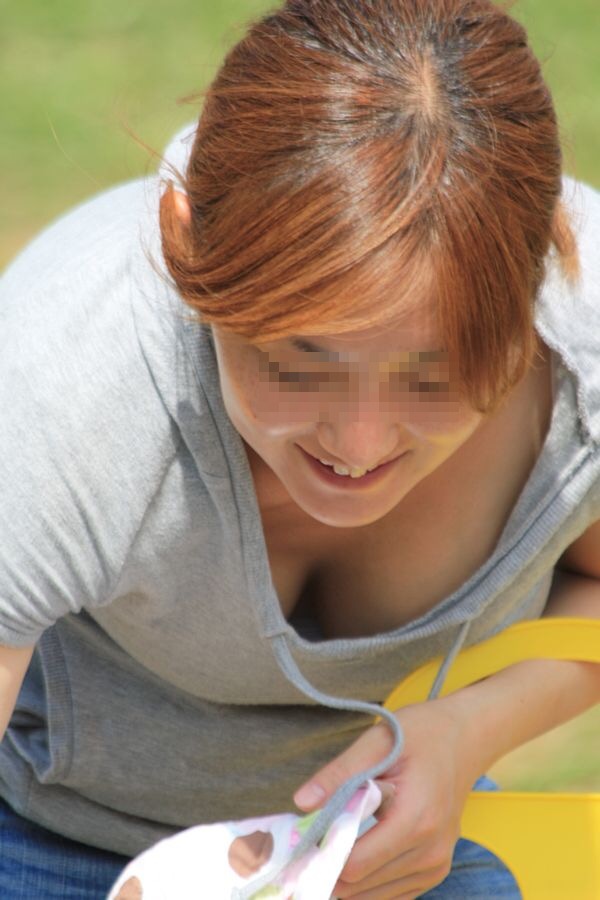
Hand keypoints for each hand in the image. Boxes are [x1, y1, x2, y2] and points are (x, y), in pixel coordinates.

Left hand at [293, 697, 481, 898]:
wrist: (465, 740)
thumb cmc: (422, 734)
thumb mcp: (378, 741)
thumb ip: (340, 773)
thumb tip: (302, 802)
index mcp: (416, 820)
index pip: (356, 864)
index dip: (322, 855)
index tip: (300, 839)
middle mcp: (430, 852)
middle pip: (360, 885)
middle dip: (328, 866)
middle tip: (307, 841)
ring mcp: (436, 866)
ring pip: (372, 896)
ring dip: (346, 877)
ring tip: (329, 842)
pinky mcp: (434, 871)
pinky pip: (390, 894)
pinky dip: (366, 882)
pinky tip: (353, 853)